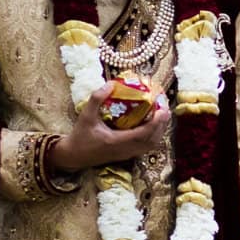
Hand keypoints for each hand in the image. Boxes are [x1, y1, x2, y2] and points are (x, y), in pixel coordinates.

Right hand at [53, 85, 171, 171]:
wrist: (74, 156)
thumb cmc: (80, 136)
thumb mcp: (86, 115)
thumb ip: (97, 98)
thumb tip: (112, 84)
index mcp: (117, 142)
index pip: (144, 134)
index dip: (156, 122)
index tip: (162, 109)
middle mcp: (126, 150)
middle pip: (153, 140)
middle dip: (162, 124)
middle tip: (165, 107)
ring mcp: (127, 154)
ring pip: (151, 145)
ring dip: (159, 130)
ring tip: (162, 114)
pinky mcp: (127, 155)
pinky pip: (146, 147)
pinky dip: (153, 136)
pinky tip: (152, 124)